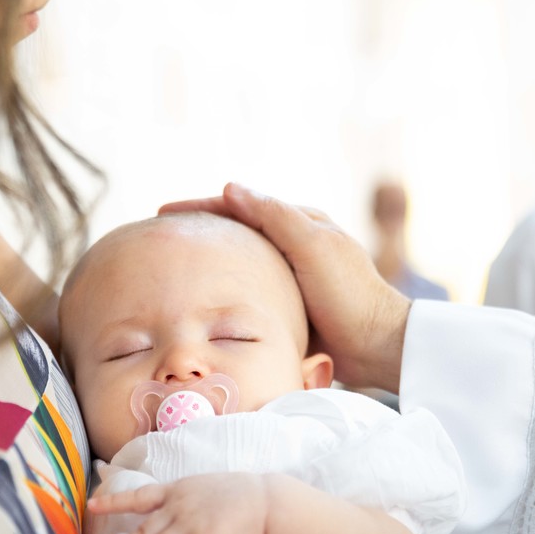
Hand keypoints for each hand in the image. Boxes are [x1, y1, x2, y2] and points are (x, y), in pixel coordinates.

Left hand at [87, 473, 268, 533]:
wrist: (266, 500)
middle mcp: (177, 508)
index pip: (138, 497)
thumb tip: (168, 512)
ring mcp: (190, 525)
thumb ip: (183, 498)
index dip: (114, 502)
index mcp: (175, 492)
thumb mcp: (203, 486)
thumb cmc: (238, 493)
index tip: (91, 506)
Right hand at [160, 184, 410, 391]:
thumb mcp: (312, 247)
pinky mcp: (289, 305)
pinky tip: (200, 301)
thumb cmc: (348, 294)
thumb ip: (274, 216)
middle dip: (199, 231)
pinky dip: (221, 290)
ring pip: (239, 263)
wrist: (376, 346)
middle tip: (158, 237)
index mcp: (301, 223)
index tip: (164, 212)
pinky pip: (246, 291)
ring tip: (172, 267)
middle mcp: (294, 245)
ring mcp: (291, 276)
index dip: (200, 207)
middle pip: (236, 232)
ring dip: (207, 262)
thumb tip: (229, 188)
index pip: (241, 205)